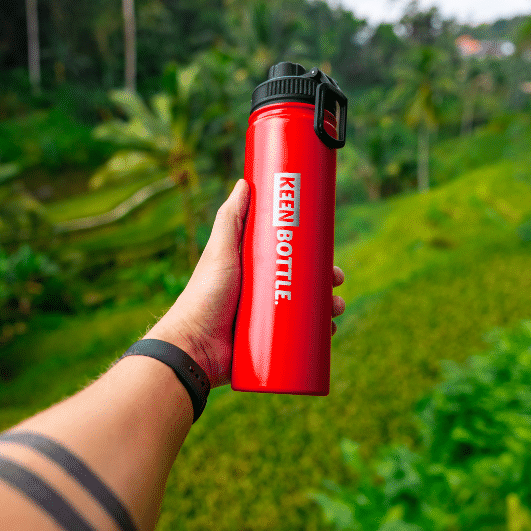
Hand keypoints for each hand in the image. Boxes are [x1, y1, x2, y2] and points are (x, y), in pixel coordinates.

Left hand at [148, 179, 346, 386]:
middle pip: (303, 285)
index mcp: (253, 271)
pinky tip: (330, 333)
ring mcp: (265, 321)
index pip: (290, 258)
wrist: (193, 347)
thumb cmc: (204, 296)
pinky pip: (299, 340)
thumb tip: (245, 182)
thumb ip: (231, 219)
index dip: (313, 257)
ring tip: (336, 310)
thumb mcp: (220, 252)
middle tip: (337, 285)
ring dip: (328, 310)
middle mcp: (261, 294)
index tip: (330, 254)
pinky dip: (318, 336)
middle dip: (326, 285)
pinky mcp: (268, 345)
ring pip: (306, 313)